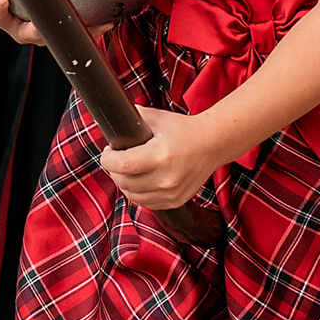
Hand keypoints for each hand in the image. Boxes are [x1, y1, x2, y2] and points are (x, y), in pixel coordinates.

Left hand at [98, 106, 219, 210]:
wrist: (212, 144)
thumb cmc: (184, 130)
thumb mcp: (158, 117)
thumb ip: (134, 117)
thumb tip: (114, 119)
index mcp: (161, 155)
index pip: (123, 165)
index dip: (108, 159)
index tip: (107, 152)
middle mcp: (166, 178)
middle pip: (124, 182)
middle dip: (114, 170)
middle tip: (115, 159)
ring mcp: (172, 192)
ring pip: (133, 196)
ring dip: (124, 183)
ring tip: (125, 170)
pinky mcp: (175, 201)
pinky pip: (146, 203)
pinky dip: (138, 193)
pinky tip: (138, 180)